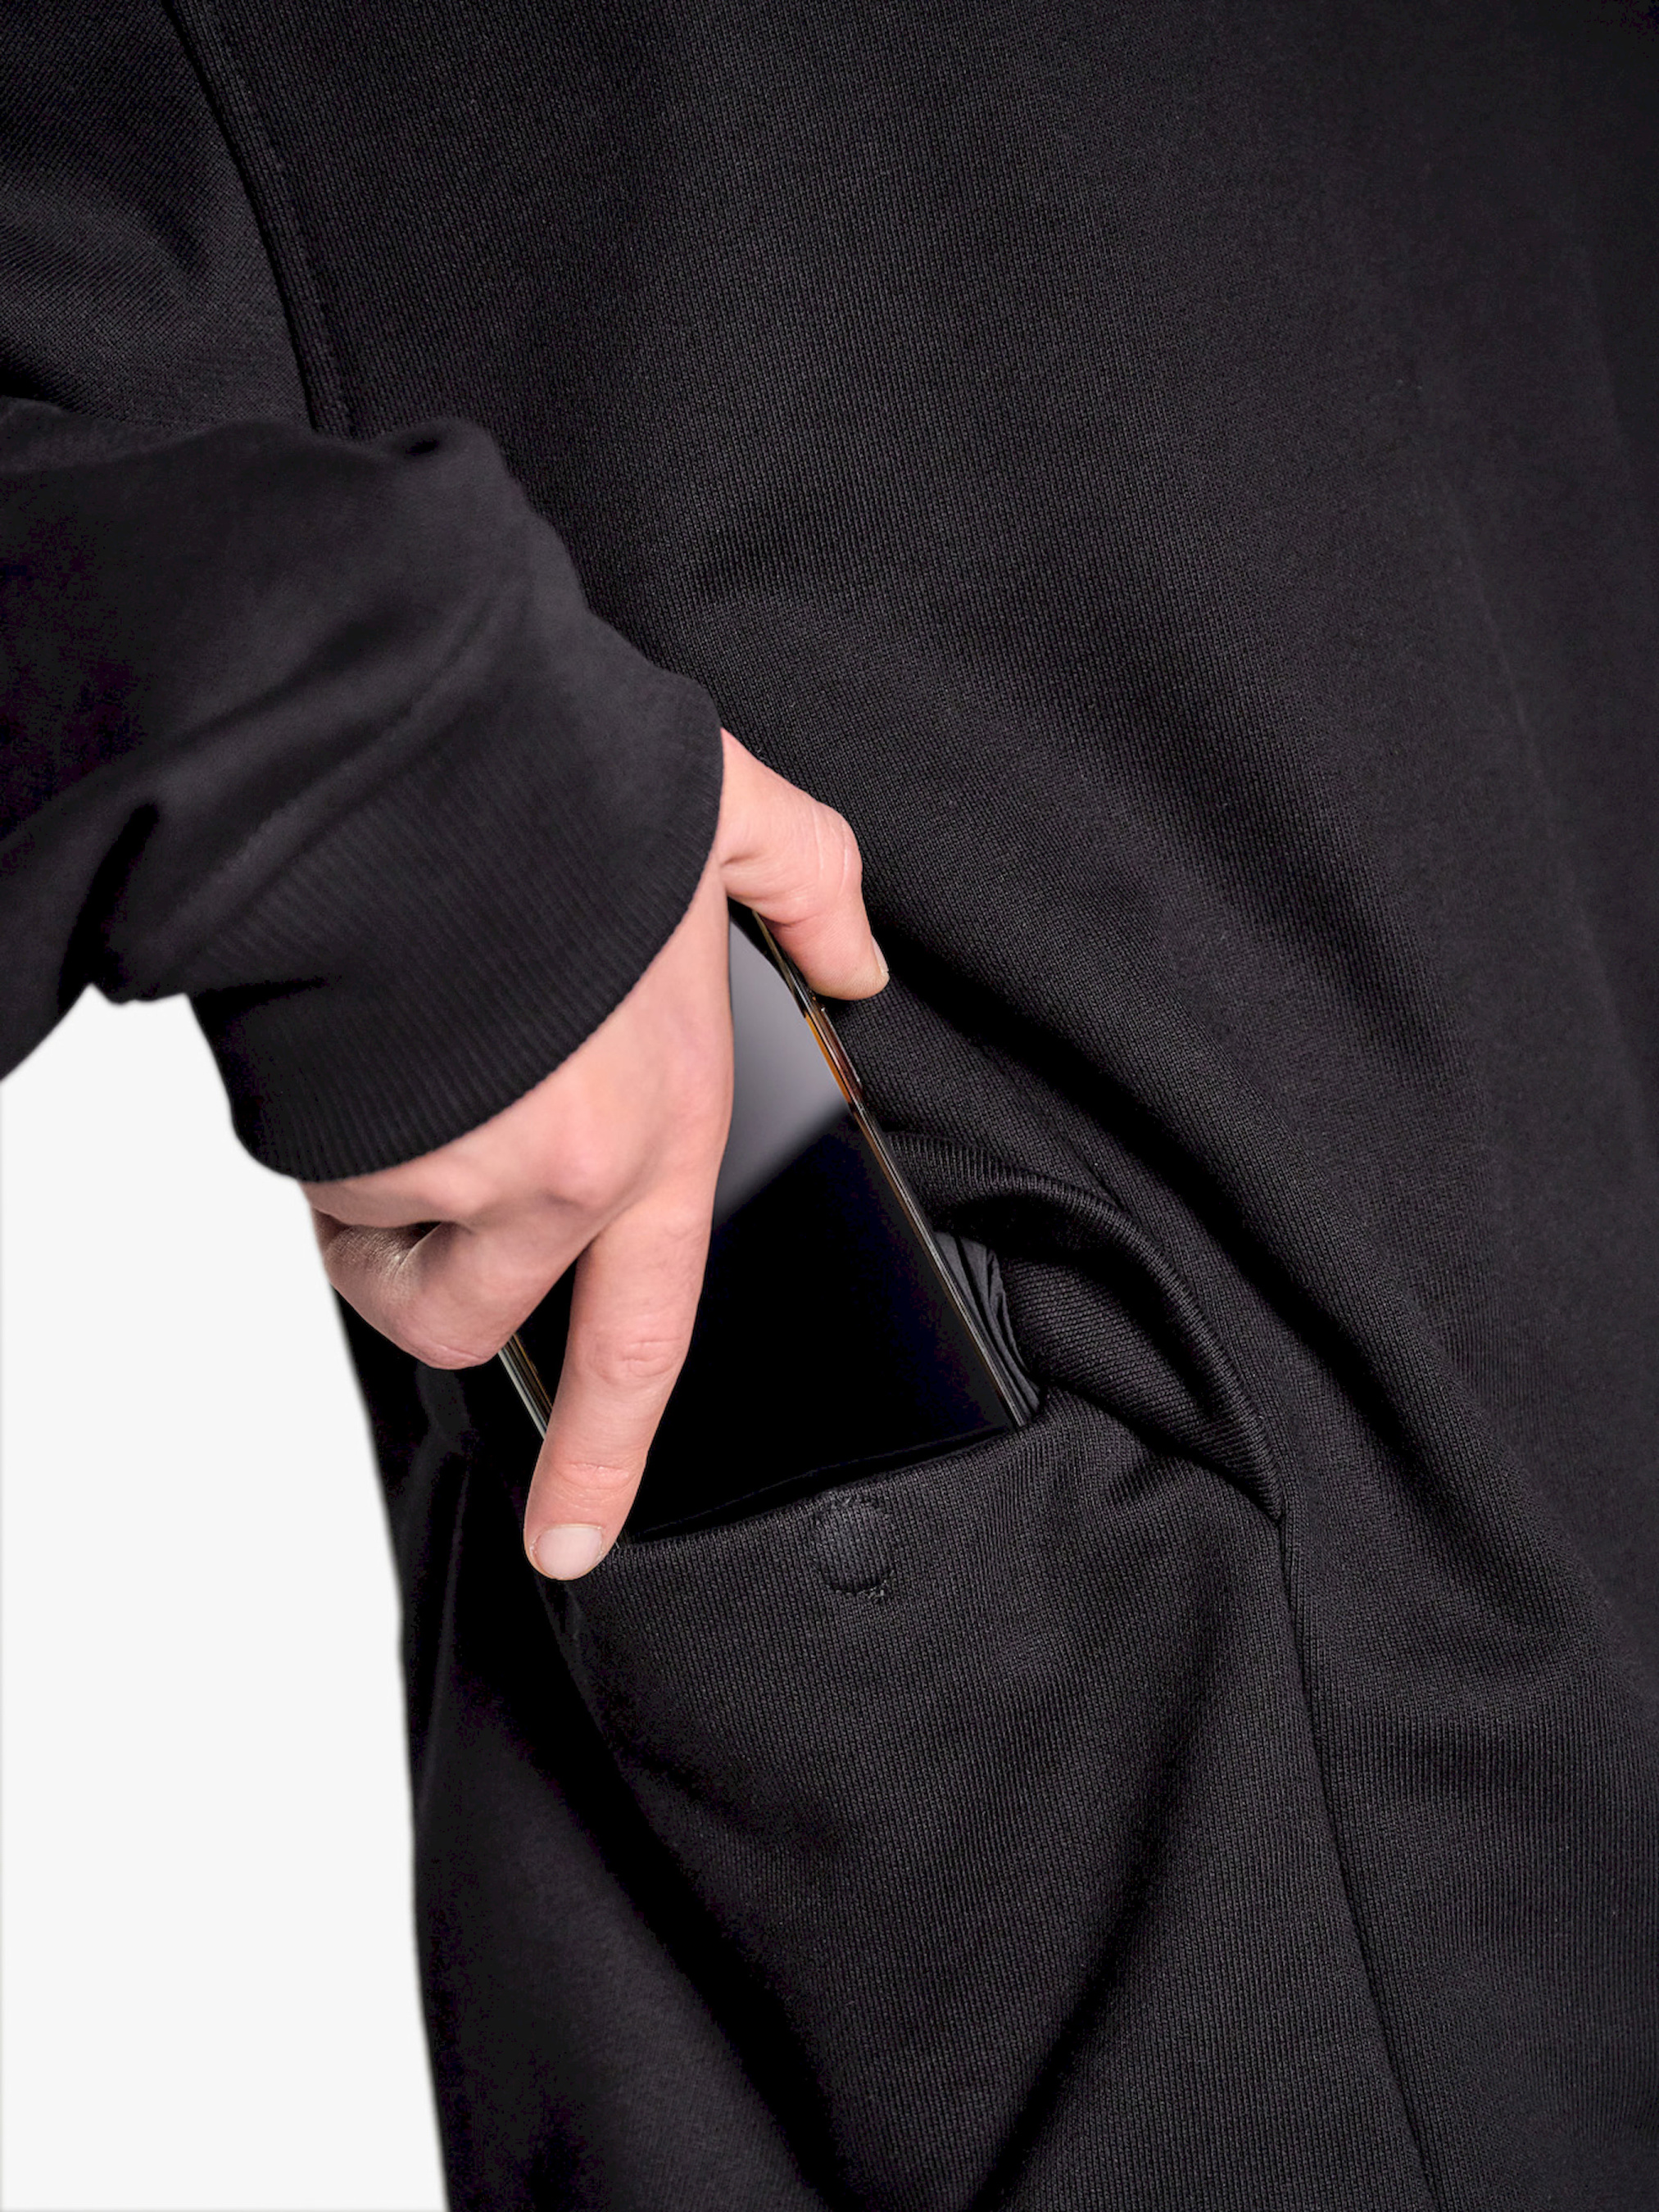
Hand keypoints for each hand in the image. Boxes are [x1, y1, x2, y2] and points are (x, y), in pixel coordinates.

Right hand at [303, 730, 885, 1577]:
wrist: (412, 743)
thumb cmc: (558, 784)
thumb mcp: (725, 812)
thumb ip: (809, 885)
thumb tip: (862, 960)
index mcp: (662, 1123)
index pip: (649, 1334)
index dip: (608, 1457)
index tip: (573, 1543)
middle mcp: (570, 1175)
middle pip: (469, 1318)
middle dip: (419, 1276)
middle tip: (406, 1180)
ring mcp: (462, 1173)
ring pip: (380, 1243)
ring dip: (364, 1182)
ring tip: (391, 1057)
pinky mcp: (360, 1153)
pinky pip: (318, 1176)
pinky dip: (319, 1121)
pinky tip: (351, 1026)